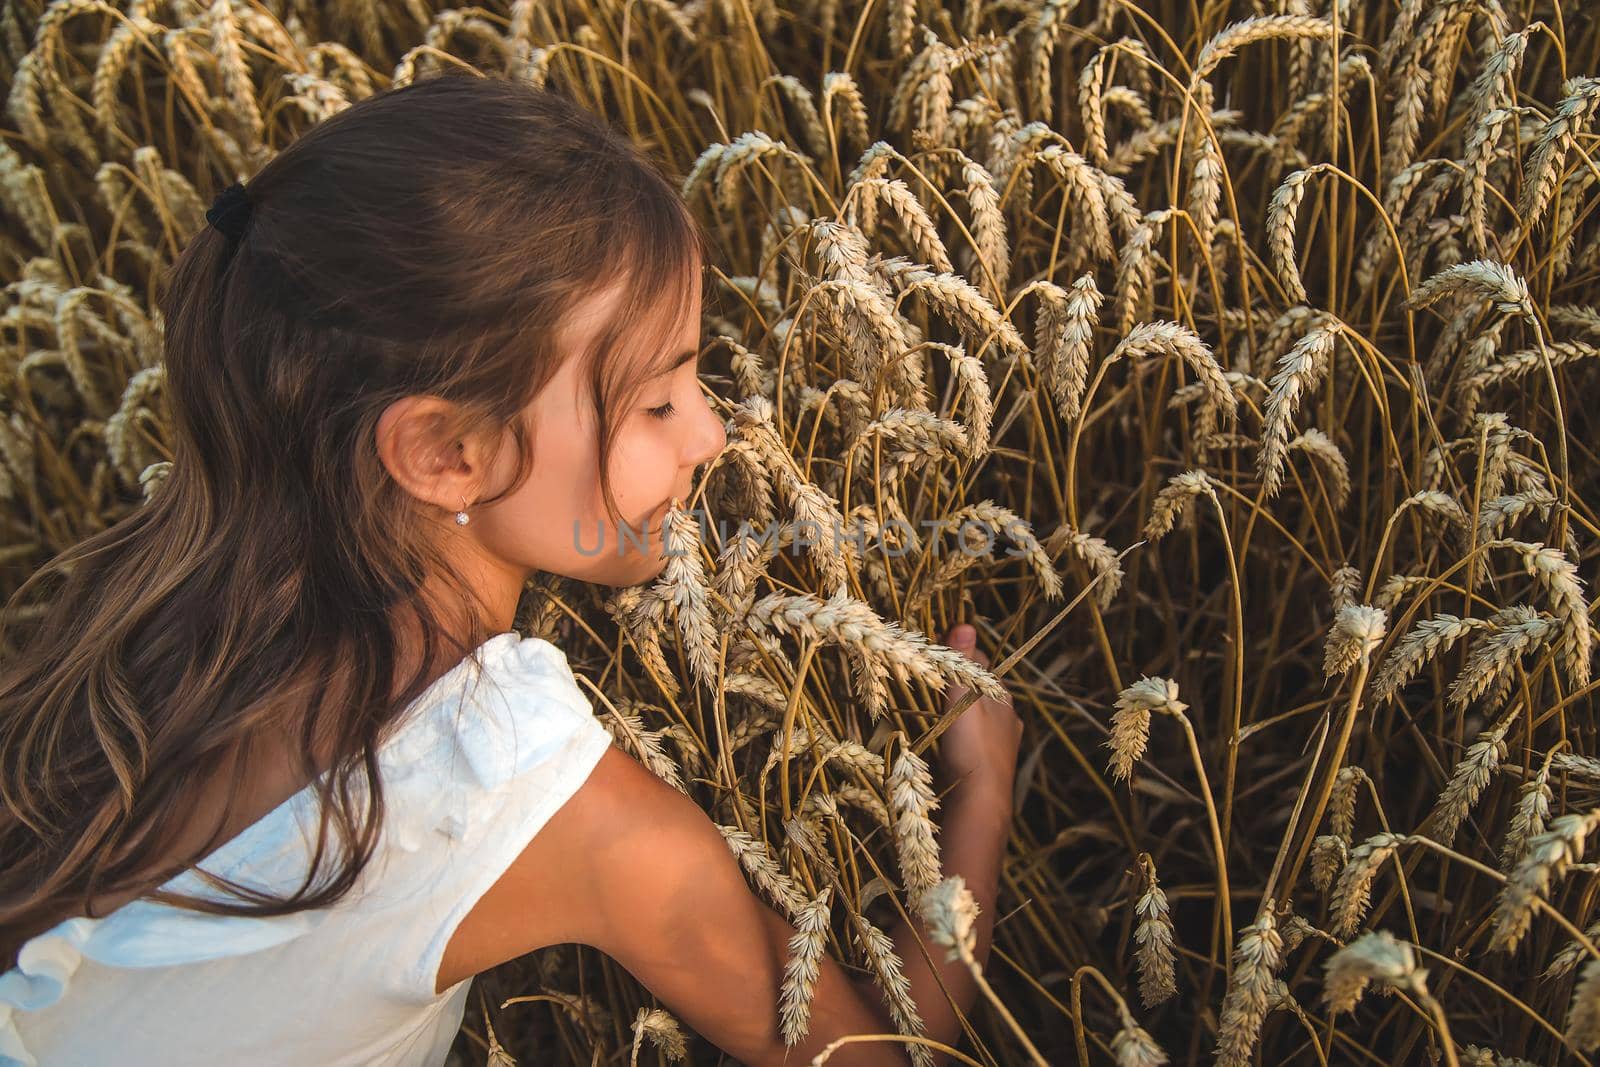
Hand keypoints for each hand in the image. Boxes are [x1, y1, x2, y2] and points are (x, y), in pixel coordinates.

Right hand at [935, 623, 1021, 813]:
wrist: (981, 800)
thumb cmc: (972, 746)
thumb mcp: (963, 698)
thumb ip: (961, 665)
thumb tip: (965, 624)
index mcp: (1003, 699)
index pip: (982, 666)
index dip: (962, 657)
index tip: (941, 652)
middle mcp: (1008, 719)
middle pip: (983, 693)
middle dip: (965, 686)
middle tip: (938, 682)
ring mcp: (1002, 745)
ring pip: (981, 720)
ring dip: (965, 714)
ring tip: (941, 713)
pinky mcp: (991, 768)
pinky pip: (977, 744)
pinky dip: (965, 738)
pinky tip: (952, 745)